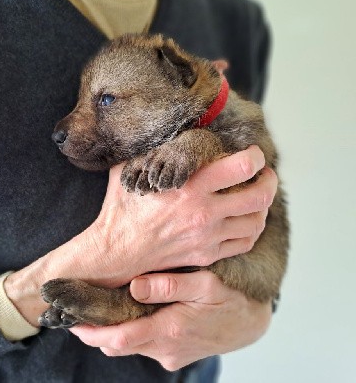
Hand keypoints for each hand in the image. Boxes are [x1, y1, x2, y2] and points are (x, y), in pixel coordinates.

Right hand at [4, 145, 275, 325]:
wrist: (114, 254)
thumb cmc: (120, 209)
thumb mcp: (131, 169)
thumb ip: (152, 148)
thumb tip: (167, 129)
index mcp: (188, 186)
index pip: (242, 167)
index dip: (256, 157)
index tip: (253, 154)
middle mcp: (203, 213)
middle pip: (259, 196)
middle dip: (270, 181)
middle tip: (265, 175)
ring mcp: (207, 238)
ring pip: (257, 222)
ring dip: (264, 206)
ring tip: (257, 197)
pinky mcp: (206, 255)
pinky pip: (244, 243)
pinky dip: (252, 229)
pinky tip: (244, 220)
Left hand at [70, 270, 271, 370]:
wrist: (250, 323)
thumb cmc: (229, 299)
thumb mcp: (205, 285)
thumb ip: (170, 285)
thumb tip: (134, 287)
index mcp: (171, 329)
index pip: (120, 338)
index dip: (93, 332)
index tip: (73, 322)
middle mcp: (166, 348)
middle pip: (119, 345)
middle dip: (97, 333)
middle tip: (81, 315)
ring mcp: (170, 355)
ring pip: (132, 346)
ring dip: (115, 332)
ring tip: (104, 311)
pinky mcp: (175, 356)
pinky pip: (145, 347)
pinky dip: (133, 334)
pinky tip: (135, 315)